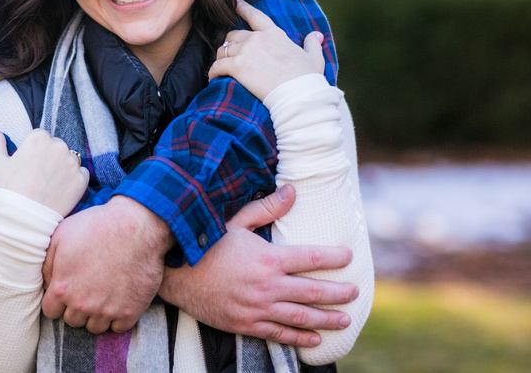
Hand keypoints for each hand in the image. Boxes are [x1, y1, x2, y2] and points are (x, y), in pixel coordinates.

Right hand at [0, 129, 89, 216]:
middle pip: (56, 146)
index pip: (40, 137)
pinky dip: (74, 180)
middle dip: (50, 157)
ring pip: (69, 160)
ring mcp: (71, 163)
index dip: (34, 151)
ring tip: (49, 184)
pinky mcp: (81, 180)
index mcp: (38, 138)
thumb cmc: (8, 189)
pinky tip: (61, 189)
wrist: (24, 218)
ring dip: (63, 167)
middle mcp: (58, 146)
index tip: (29, 164)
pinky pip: (81, 174)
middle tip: (38, 176)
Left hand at [40, 196, 172, 333]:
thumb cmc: (97, 226)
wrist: (136, 227)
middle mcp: (83, 304)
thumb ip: (47, 264)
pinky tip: (118, 298)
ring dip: (96, 314)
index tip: (67, 290)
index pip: (51, 311)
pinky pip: (117, 328)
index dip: (57, 301)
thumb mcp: (61, 235)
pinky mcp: (130, 312)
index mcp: (62, 288)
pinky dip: (117, 317)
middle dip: (76, 307)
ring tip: (102, 293)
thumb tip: (46, 282)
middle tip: (87, 288)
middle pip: (72, 320)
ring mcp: (107, 310)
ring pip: (94, 327)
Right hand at [157, 185, 357, 346]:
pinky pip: (280, 334)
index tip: (348, 256)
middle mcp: (267, 286)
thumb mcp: (235, 222)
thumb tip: (292, 191)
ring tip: (344, 320)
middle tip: (355, 292)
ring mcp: (258, 308)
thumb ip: (266, 208)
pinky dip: (300, 337)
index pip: (311, 258)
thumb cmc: (205, 244)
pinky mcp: (246, 324)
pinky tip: (315, 338)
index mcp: (268, 258)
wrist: (176, 275)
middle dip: (339, 293)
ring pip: (302, 317)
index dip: (334, 258)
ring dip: (327, 320)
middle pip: (314, 292)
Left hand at [208, 0, 324, 100]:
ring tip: (221, 68)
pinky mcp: (237, 66)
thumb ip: (312, 44)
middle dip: (230, 44)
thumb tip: (316, 35)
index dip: (242, 7)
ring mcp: (246, 51)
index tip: (234, 1)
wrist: (299, 96)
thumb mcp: (314, 58)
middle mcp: (257, 38)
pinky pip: (217, 65)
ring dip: (221, 58)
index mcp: (274, 34)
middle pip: (233, 35)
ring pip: (223, 49)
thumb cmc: (308, 79)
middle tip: (229, 56)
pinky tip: (213, 77)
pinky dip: (213, 71)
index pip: (254, 16)